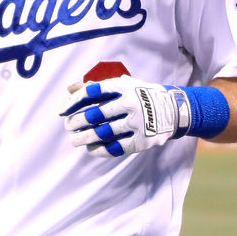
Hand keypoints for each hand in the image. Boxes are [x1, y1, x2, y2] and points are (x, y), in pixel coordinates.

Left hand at [60, 75, 190, 157]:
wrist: (174, 110)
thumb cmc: (139, 96)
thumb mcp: (122, 86)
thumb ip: (95, 87)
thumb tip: (69, 88)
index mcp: (123, 87)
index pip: (91, 92)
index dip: (74, 102)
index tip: (62, 111)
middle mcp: (131, 104)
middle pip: (95, 115)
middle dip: (77, 122)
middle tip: (68, 127)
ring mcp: (138, 123)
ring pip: (103, 133)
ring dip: (84, 138)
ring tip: (74, 140)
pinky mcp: (143, 140)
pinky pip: (116, 148)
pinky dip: (100, 149)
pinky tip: (90, 149)